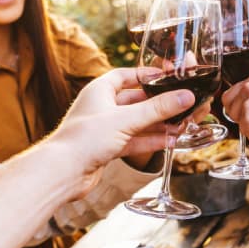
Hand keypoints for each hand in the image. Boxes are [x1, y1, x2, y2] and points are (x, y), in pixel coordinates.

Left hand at [49, 68, 194, 174]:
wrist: (63, 173)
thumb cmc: (84, 139)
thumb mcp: (126, 120)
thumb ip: (158, 109)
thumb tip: (185, 96)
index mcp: (99, 90)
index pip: (125, 75)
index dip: (146, 75)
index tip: (167, 76)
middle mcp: (101, 107)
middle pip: (135, 101)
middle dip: (158, 104)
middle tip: (180, 103)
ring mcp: (104, 129)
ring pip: (137, 123)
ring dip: (158, 124)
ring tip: (181, 124)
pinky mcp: (107, 148)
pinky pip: (134, 140)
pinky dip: (151, 141)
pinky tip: (169, 141)